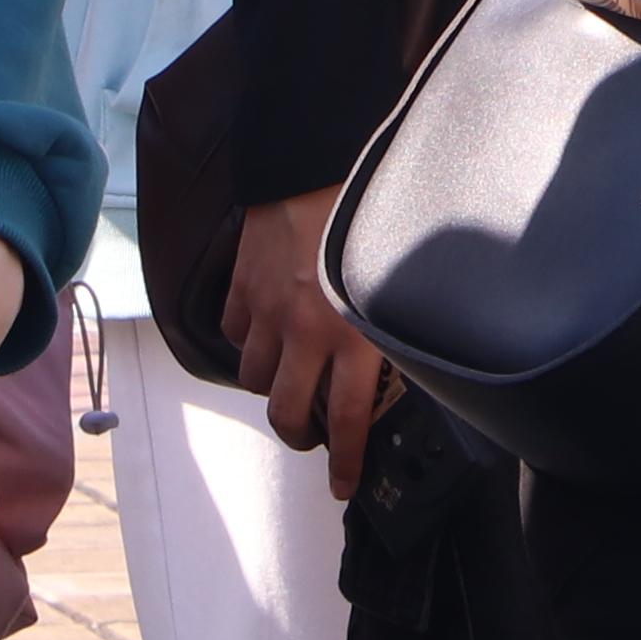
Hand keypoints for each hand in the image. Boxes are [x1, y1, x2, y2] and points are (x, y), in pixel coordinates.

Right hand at [226, 189, 402, 499]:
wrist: (316, 154)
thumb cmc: (371, 205)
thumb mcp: (399, 271)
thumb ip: (396, 316)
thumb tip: (406, 351)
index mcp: (354, 331)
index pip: (347, 418)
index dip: (344, 461)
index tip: (343, 484)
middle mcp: (306, 330)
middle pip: (286, 414)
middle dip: (298, 435)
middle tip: (311, 433)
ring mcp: (267, 310)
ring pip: (254, 378)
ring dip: (270, 383)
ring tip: (290, 374)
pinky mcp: (242, 286)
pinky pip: (234, 331)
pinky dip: (247, 336)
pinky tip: (265, 327)